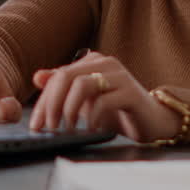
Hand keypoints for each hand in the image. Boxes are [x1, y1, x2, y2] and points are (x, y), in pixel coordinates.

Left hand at [29, 51, 180, 142]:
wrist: (153, 121)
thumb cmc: (116, 111)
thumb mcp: (84, 101)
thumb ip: (63, 88)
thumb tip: (37, 77)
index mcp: (90, 61)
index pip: (57, 76)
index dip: (44, 101)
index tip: (36, 124)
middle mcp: (104, 62)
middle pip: (66, 76)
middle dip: (52, 104)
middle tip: (49, 127)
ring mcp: (119, 75)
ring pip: (82, 85)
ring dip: (70, 110)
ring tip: (68, 128)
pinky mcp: (131, 92)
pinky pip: (104, 100)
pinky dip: (92, 116)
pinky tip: (90, 128)